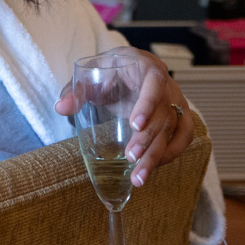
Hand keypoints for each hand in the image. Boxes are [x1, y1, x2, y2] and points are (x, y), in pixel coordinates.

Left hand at [53, 47, 192, 187]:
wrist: (126, 70)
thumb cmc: (110, 72)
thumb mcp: (91, 75)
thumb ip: (76, 91)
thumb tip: (61, 107)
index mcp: (147, 67)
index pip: (154, 83)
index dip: (147, 104)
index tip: (134, 125)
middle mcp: (167, 84)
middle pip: (164, 113)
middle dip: (148, 139)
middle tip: (130, 158)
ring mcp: (177, 101)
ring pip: (176, 130)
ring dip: (159, 154)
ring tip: (139, 177)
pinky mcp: (180, 117)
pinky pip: (184, 137)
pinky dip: (170, 154)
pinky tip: (152, 168)